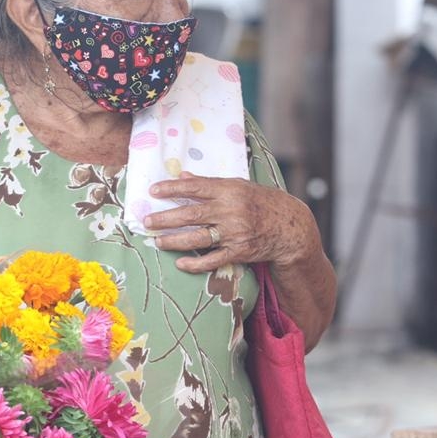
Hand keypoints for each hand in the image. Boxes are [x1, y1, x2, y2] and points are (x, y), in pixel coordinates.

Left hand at [143, 172, 321, 272]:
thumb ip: (209, 182)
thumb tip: (182, 175)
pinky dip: (195, 263)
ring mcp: (234, 233)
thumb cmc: (261, 202)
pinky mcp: (239, 252)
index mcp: (230, 190)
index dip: (172, 188)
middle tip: (146, 221)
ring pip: (198, 238)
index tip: (153, 191)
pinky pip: (213, 260)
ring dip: (174, 240)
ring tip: (156, 241)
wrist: (290, 226)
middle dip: (166, 218)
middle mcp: (231, 210)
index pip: (195, 187)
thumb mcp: (238, 185)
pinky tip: (180, 263)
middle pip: (191, 214)